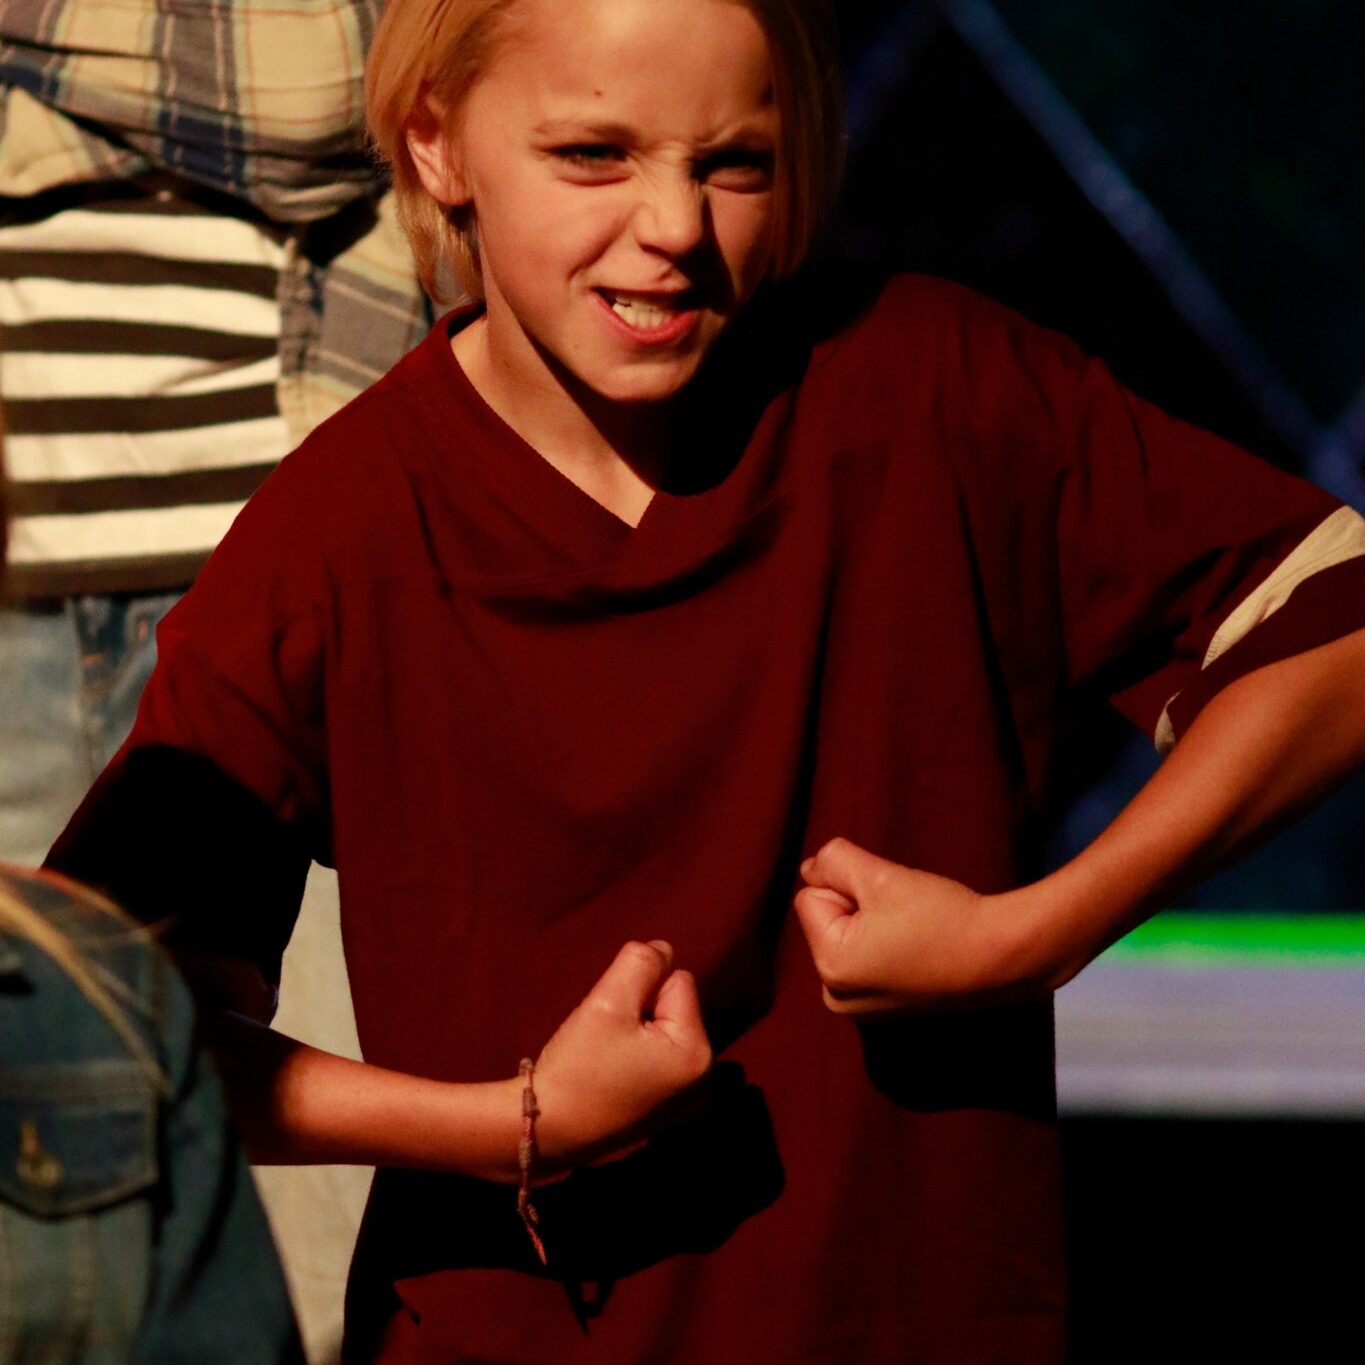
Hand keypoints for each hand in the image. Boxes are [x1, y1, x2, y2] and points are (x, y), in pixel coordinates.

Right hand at [532, 940, 711, 1169]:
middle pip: (676, 1006)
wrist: (545, 1130)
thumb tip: (666, 949)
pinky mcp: (670, 1109)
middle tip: (609, 1043)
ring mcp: (690, 1099)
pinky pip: (662, 1057)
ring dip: (641, 1034)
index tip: (614, 1024)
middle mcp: (706, 1078)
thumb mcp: (608, 1002)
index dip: (640, 991)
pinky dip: (641, 1057)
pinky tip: (616, 1076)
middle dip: (644, 1012)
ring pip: (667, 1029)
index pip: (678, 981)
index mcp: (699, 1052)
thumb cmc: (577, 1067)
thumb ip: (642, 964)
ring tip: (611, 1060)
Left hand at [793, 838, 1045, 1013]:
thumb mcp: (880, 876)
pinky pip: (868, 956)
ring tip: (913, 930)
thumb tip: (808, 870)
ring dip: (873, 922)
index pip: (810, 897)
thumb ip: (833, 862)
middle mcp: (837, 997)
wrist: (1004, 956)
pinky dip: (887, 943)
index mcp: (830, 969)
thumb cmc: (942, 916)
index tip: (889, 901)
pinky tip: (919, 946)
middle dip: (858, 906)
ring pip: (847, 935)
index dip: (848, 886)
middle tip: (904, 915)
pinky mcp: (886, 1007)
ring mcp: (862, 1009)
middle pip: (827, 919)